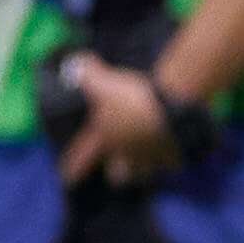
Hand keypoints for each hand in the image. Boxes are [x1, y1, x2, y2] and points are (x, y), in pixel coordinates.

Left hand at [56, 57, 180, 186]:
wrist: (174, 112)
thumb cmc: (133, 101)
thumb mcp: (103, 82)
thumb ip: (86, 73)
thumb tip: (72, 64)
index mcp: (105, 141)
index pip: (81, 160)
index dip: (72, 168)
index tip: (67, 178)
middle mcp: (127, 155)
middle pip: (119, 175)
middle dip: (117, 174)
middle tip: (117, 170)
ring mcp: (153, 158)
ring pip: (146, 173)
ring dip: (145, 170)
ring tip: (148, 163)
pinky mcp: (176, 155)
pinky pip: (172, 161)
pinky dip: (171, 158)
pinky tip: (173, 151)